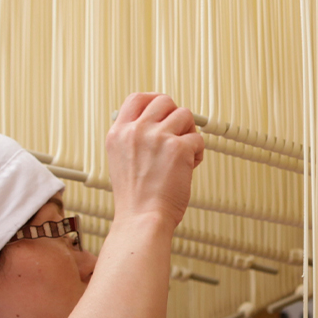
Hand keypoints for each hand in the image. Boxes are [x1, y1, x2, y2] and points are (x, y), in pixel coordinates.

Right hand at [106, 93, 204, 231]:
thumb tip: (157, 123)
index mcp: (118, 133)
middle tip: (177, 137)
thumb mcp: (121, 160)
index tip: (164, 110)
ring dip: (189, 134)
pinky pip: (198, 139)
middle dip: (176, 117)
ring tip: (184, 154)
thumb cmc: (136, 198)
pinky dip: (198, 153)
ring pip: (185, 115)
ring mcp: (157, 137)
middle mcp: (136, 131)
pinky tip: (190, 167)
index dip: (153, 100)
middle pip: (164, 101)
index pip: (137, 99)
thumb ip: (133, 139)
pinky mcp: (177, 148)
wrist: (142, 218)